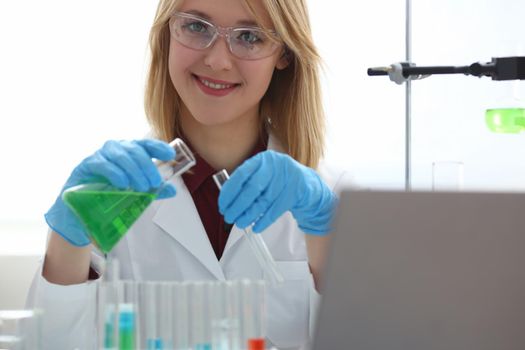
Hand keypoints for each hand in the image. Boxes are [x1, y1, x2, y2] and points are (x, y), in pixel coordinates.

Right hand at [44, 139, 176, 246]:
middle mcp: (115, 150)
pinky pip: (101, 164)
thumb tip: (172, 189)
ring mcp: (99, 156)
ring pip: (119, 155)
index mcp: (128, 153)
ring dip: (134, 170)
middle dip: (147, 166)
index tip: (170, 155)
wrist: (80, 214)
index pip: (145, 144)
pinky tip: (123, 183)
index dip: (158, 147)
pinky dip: (114, 173)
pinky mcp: (85, 165)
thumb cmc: (109, 198)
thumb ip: (153, 191)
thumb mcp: (135, 195)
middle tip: (155, 183)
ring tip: (142, 187)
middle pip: (134, 149)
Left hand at [218, 150, 336, 234]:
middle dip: (237, 206)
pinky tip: (255, 227)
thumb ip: (247, 182)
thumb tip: (227, 200)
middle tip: (229, 217)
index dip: (229, 192)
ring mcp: (286, 178)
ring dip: (249, 215)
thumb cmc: (278, 180)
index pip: (241, 175)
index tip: (222, 205)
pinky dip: (263, 221)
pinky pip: (276, 210)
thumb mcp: (263, 173)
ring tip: (239, 223)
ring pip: (263, 201)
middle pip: (252, 189)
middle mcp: (275, 166)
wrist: (306, 184)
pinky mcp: (295, 192)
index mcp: (262, 159)